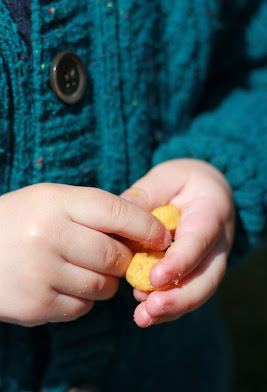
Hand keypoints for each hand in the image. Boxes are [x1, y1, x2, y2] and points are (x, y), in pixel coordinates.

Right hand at [0, 183, 170, 325]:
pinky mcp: (35, 306)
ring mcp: (40, 273)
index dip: (146, 226)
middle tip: (120, 257)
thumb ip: (93, 211)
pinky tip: (64, 284)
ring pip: (103, 286)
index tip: (162, 236)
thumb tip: (142, 230)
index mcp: (55, 203)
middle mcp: (48, 236)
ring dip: (106, 281)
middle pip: (115, 255)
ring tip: (87, 269)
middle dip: (125, 259)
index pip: (116, 212)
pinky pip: (82, 308)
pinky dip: (84, 299)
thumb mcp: (52, 201)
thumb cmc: (21, 220)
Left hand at [121, 159, 234, 326]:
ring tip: (143, 318)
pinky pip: (187, 292)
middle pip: (207, 277)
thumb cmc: (183, 182)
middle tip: (149, 309)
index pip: (200, 240)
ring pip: (199, 290)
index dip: (180, 261)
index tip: (155, 279)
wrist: (204, 192)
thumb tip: (122, 211)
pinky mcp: (197, 271)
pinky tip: (144, 313)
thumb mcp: (166, 177)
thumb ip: (147, 193)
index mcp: (211, 212)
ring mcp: (210, 260)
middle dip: (179, 298)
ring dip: (172, 309)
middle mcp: (217, 241)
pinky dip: (168, 305)